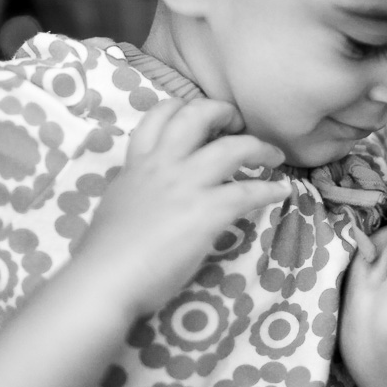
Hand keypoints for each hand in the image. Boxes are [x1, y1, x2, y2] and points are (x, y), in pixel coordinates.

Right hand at [76, 98, 288, 317]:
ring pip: (232, 148)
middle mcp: (162, 165)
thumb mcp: (118, 206)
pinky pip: (248, 192)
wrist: (104, 279)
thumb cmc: (104, 254)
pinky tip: (282, 191)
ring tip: (275, 155)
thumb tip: (153, 199)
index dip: (182, 107)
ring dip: (259, 147)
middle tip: (238, 124)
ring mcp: (185, 186)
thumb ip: (139, 192)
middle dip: (222, 112)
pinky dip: (270, 189)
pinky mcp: (206, 212)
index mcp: (137, 164)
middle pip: (196, 115)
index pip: (158, 115)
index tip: (200, 116)